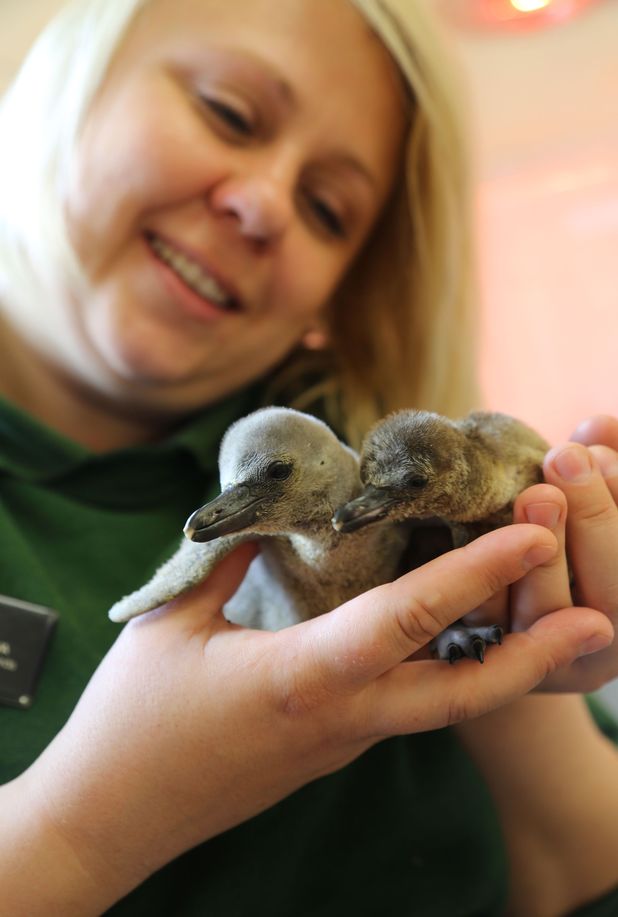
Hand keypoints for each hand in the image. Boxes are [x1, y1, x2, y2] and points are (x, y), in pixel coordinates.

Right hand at [12, 524, 609, 914]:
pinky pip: (406, 708)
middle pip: (462, 693)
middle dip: (535, 654)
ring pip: (442, 704)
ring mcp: (342, 744)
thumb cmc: (134, 720)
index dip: (475, 572)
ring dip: (501, 663)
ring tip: (548, 619)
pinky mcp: (332, 752)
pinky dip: (446, 671)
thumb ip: (230, 562)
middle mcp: (341, 719)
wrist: (112, 817)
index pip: (408, 619)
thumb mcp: (173, 623)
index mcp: (303, 678)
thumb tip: (269, 518)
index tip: (532, 533)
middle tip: (596, 615)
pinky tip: (457, 639)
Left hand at [509, 414, 617, 690]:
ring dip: (543, 552)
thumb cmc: (572, 533)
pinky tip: (483, 536)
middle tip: (565, 459)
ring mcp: (554, 661)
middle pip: (613, 594)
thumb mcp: (596, 499)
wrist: (511, 600)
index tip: (598, 454)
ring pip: (551, 617)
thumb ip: (606, 469)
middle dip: (593, 520)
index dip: (616, 509)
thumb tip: (597, 426)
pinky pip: (490, 628)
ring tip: (534, 491)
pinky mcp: (496, 660)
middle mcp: (606, 642)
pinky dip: (488, 584)